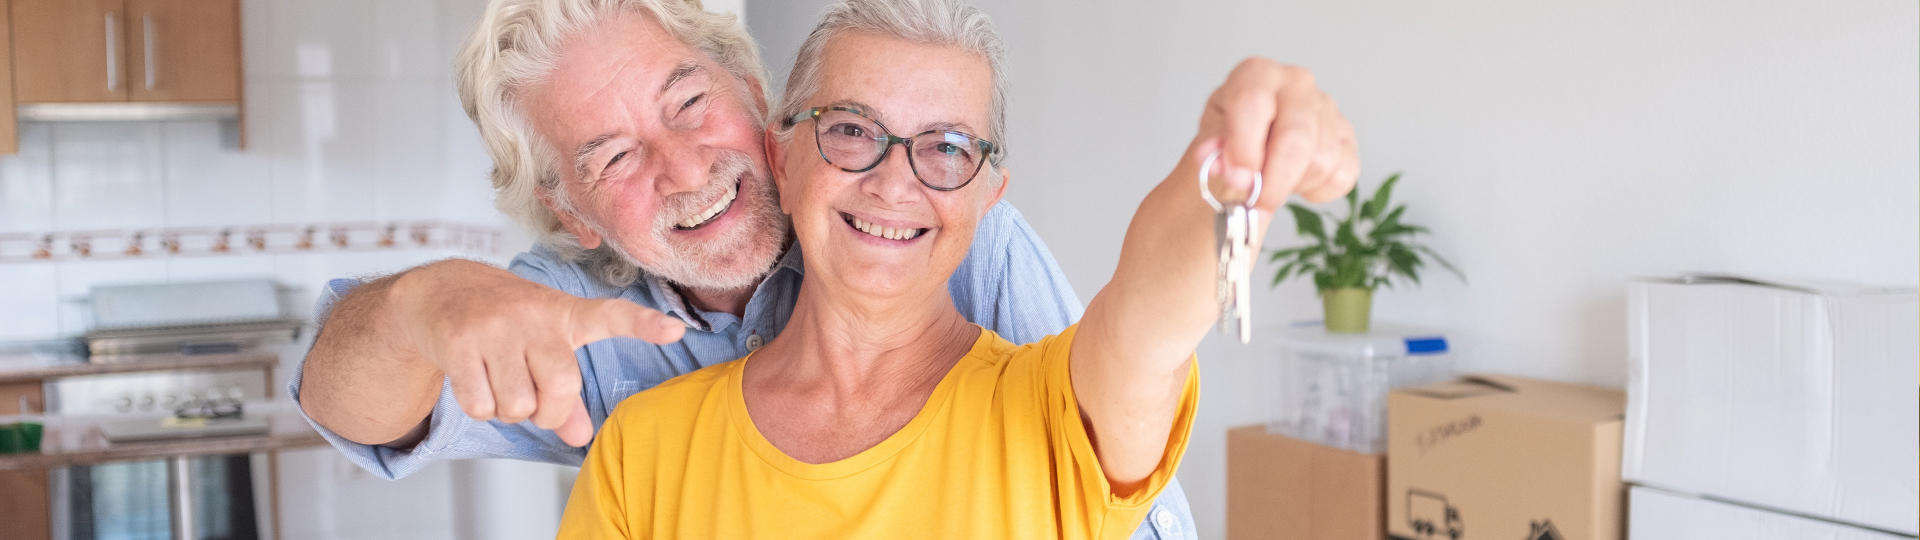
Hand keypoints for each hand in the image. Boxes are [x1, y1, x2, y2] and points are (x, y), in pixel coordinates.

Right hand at [390, 260, 685, 446]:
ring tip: (499, 380)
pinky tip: (474, 380)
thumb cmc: (508, 323)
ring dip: (508, 410)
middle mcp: (534, 315)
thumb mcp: (545, 346)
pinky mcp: (458, 341)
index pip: (612, 317)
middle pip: (561, 389)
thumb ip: (567, 394)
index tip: (675, 330)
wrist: (441, 290)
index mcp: (566, 313)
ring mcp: (495, 326)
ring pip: (517, 405)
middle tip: (534, 401)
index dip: (644, 324)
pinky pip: (481, 405)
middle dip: (547, 412)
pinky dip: (480, 409)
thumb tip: (581, 437)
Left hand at [1193, 58, 1358, 210]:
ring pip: (1322, 160)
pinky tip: (1297, 183)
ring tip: (1273, 182)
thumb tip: (1217, 164)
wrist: (1250, 144)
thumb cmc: (1229, 137)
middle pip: (1297, 136)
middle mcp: (1296, 84)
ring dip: (1293, 186)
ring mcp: (1327, 108)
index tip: (1239, 180)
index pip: (1254, 102)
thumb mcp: (1210, 141)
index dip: (1245, 147)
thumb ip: (1213, 152)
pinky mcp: (1347, 136)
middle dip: (1275, 180)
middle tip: (1257, 203)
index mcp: (1256, 75)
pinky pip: (1342, 175)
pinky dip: (1317, 191)